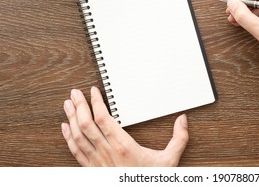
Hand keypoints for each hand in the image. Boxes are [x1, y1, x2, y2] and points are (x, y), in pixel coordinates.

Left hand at [61, 86, 188, 165]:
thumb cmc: (149, 180)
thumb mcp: (169, 161)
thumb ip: (178, 140)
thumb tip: (182, 121)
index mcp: (123, 147)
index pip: (103, 119)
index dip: (96, 103)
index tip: (93, 91)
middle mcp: (106, 153)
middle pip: (86, 125)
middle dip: (79, 106)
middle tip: (74, 93)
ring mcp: (96, 162)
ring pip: (77, 136)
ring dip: (71, 119)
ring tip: (67, 104)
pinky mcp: (92, 170)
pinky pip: (75, 152)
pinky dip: (68, 138)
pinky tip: (65, 128)